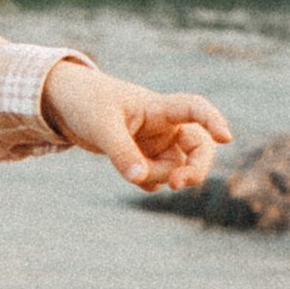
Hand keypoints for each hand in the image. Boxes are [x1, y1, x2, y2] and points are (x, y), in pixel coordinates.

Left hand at [41, 61, 230, 189]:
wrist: (64, 103)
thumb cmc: (85, 103)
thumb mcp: (100, 126)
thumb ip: (121, 152)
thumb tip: (141, 180)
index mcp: (158, 107)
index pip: (195, 108)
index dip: (213, 121)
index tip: (226, 138)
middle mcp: (164, 126)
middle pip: (198, 148)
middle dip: (195, 169)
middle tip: (177, 185)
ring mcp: (155, 143)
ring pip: (174, 168)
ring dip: (159, 176)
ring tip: (130, 170)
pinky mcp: (143, 158)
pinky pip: (156, 177)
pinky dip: (147, 181)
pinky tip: (132, 174)